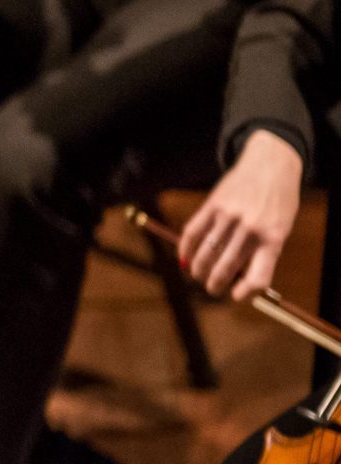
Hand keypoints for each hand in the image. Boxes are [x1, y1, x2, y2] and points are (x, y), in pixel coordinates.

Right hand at [181, 129, 304, 299]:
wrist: (271, 167)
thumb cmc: (278, 205)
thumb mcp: (280, 230)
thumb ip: (262, 253)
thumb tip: (237, 280)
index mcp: (272, 241)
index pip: (257, 277)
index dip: (244, 292)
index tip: (235, 296)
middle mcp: (250, 230)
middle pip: (226, 267)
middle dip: (215, 284)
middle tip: (211, 289)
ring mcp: (229, 217)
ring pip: (206, 252)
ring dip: (198, 269)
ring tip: (196, 275)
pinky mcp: (213, 204)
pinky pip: (193, 231)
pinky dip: (185, 247)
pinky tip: (184, 257)